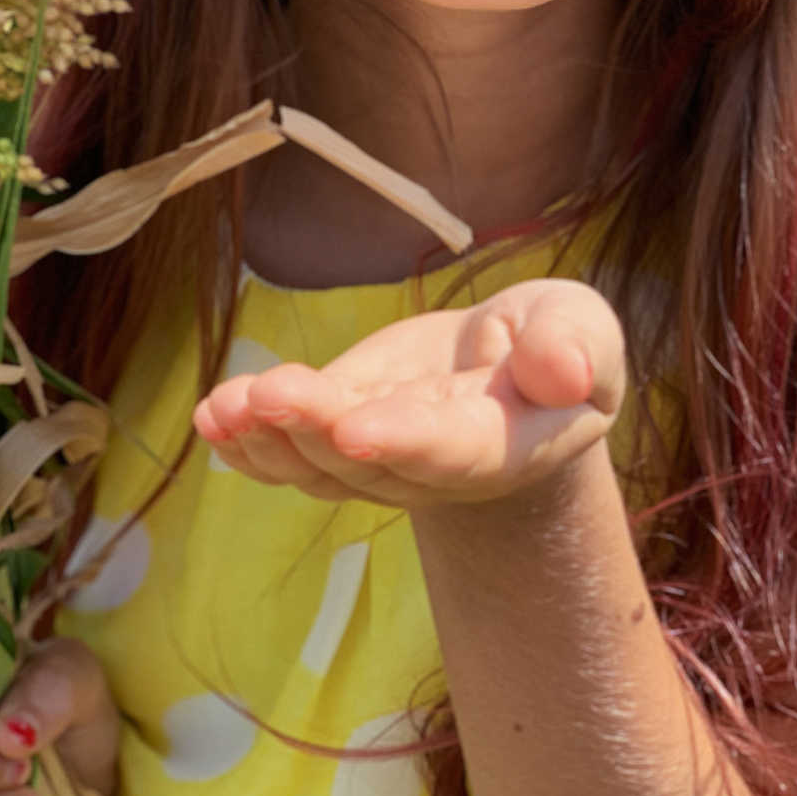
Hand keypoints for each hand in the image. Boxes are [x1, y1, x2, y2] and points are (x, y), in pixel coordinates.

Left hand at [192, 277, 625, 511]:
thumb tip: (565, 371)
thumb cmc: (552, 343)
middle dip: (315, 429)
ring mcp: (382, 462)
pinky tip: (214, 418)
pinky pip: (291, 459)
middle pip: (371, 463)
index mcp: (506, 441)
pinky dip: (248, 445)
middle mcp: (436, 468)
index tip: (355, 428)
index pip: (454, 450)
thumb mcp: (581, 327)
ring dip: (269, 440)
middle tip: (270, 394)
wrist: (514, 377)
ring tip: (228, 407)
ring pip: (319, 468)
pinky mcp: (339, 440)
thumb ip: (575, 346)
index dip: (404, 441)